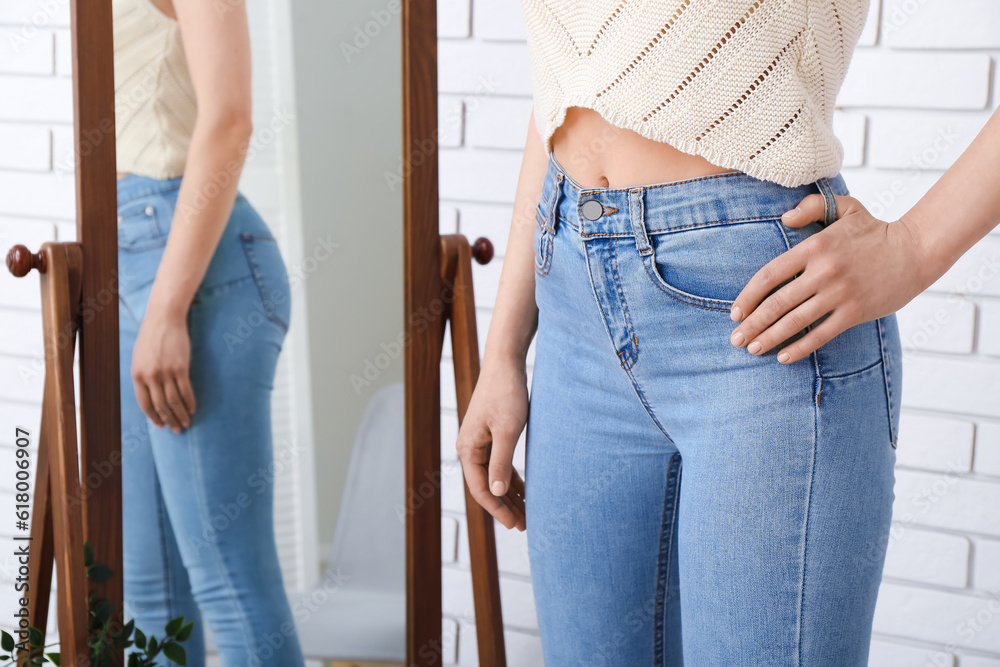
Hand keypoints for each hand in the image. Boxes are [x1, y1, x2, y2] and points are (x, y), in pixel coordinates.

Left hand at [131, 306, 196, 432]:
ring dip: (181, 415)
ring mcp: (165, 372)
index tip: (161, 426)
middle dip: (169, 420)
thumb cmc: (151, 337)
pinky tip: (193, 409)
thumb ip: (143, 376)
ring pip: (174, 402)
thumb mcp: (139, 358)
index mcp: (137, 375)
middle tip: (177, 430)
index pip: (145, 404)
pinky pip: (185, 390)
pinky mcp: (180, 367)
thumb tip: (150, 395)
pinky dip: (190, 402)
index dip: (154, 417)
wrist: (164, 319)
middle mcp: (150, 376)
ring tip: (187, 423)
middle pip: (160, 406)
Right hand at [455, 360, 527, 530]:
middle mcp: (469, 448)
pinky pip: (498, 464)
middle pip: (485, 486)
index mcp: (468, 448)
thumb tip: (496, 491)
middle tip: (525, 524)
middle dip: (504, 506)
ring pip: (493, 477)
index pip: (480, 489)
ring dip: (508, 495)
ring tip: (526, 513)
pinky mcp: (490, 435)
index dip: (497, 509)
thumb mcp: (507, 431)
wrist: (505, 364)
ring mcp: (479, 442)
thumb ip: (500, 463)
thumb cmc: (507, 394)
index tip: (515, 524)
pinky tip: (524, 491)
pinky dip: (511, 479)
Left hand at [729, 193, 932, 363]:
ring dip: (770, 337)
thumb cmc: (874, 231)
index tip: (734, 313)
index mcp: (814, 247)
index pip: (769, 275)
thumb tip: (783, 219)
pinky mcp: (855, 311)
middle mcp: (823, 271)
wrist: (916, 250)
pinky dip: (800, 347)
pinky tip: (783, 356)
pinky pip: (821, 334)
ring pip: (795, 321)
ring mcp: (839, 293)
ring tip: (753, 349)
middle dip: (752, 324)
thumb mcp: (844, 208)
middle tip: (735, 340)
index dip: (748, 296)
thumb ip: (811, 208)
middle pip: (777, 303)